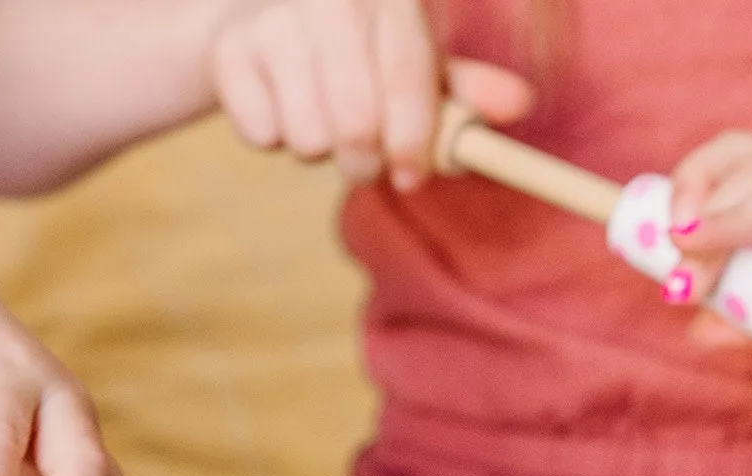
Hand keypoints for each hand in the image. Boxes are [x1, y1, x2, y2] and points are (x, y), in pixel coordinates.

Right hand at [210, 0, 530, 190]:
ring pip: (308, 139)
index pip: (407, 75)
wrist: (264, 21)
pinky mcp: (231, 53)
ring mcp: (276, 21)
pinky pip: (263, 136)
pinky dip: (274, 138)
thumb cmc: (358, 50)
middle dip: (364, 163)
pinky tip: (280, 105)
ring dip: (318, 149)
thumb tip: (520, 105)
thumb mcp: (415, 61)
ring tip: (318, 118)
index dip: (414, 138)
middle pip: (356, 122)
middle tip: (363, 162)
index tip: (413, 177)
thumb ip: (463, 88)